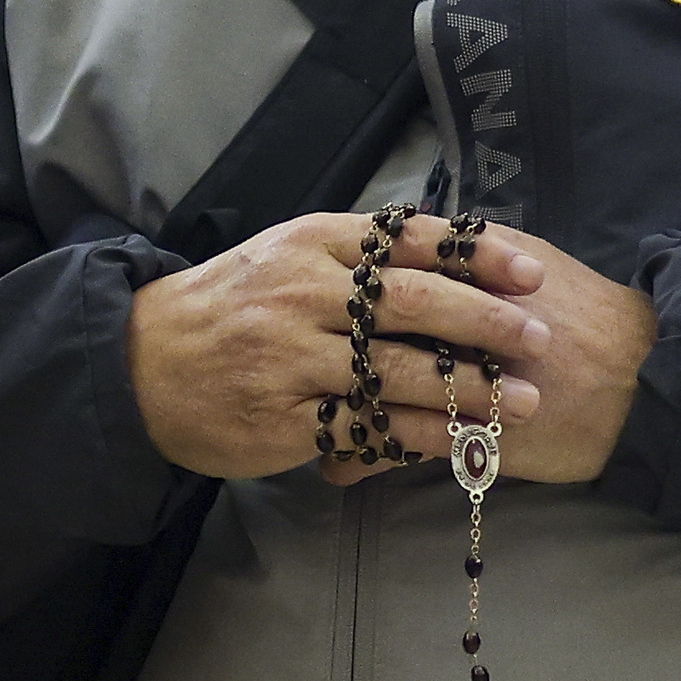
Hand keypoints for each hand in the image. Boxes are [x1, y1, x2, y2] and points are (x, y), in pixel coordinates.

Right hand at [128, 211, 653, 486]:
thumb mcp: (287, 256)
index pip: (408, 239)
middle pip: (410, 302)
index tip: (529, 272)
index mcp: (312, 243)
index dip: (475, 254)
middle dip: (483, 320)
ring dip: (468, 385)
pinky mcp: (283, 418)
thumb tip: (453, 252)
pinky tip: (465, 442)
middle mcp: (303, 293)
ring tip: (523, 397)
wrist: (141, 365)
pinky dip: (422, 436)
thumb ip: (359, 254)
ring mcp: (291, 357)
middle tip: (538, 336)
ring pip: (395, 369)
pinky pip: (367, 427)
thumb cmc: (231, 308)